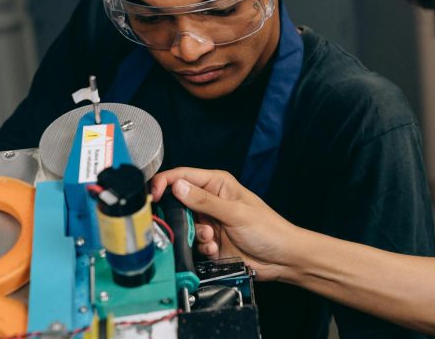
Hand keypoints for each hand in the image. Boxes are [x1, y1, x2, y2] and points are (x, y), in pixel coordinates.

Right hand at [150, 168, 301, 280]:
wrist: (281, 258)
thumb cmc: (268, 229)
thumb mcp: (235, 212)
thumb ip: (204, 200)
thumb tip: (177, 186)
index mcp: (217, 183)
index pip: (182, 176)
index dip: (164, 183)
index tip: (153, 195)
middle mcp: (211, 200)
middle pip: (178, 203)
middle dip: (180, 217)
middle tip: (189, 225)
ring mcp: (209, 221)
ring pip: (184, 225)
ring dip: (194, 235)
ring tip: (211, 238)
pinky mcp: (209, 240)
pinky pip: (192, 243)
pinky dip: (201, 247)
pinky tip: (216, 248)